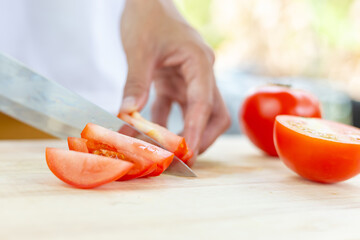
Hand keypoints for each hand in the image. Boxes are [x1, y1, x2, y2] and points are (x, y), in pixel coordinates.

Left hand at [119, 0, 230, 165]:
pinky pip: (173, 107)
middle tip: (182, 158)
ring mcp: (189, 79)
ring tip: (164, 152)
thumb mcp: (140, 50)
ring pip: (196, 114)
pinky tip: (144, 133)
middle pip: (214, 114)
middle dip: (202, 138)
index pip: (204, 104)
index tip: (187, 154)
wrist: (147, 0)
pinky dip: (161, 122)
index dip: (197, 131)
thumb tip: (127, 115)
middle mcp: (200, 74)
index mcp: (199, 63)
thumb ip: (136, 82)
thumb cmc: (148, 16)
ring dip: (182, 133)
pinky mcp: (175, 81)